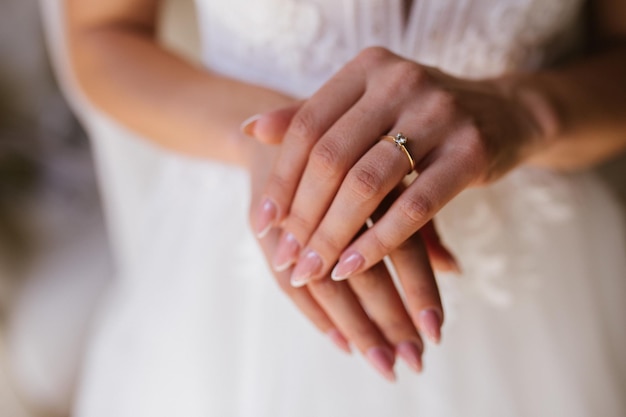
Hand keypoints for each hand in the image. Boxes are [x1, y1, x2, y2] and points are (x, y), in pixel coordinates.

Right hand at [244, 129, 444, 380]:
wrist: (287, 128)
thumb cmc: (353, 157)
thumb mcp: (389, 181)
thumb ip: (420, 224)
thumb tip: (455, 270)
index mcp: (370, 179)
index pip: (399, 245)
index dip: (418, 289)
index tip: (436, 333)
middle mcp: (329, 198)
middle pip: (361, 272)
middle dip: (388, 319)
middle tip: (411, 362)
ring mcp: (292, 215)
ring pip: (324, 283)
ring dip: (355, 327)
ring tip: (383, 364)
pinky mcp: (263, 227)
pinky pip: (286, 283)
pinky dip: (317, 316)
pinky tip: (343, 344)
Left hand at [251, 47, 543, 287]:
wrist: (504, 113)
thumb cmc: (421, 117)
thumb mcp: (368, 106)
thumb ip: (313, 117)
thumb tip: (251, 128)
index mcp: (368, 68)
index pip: (307, 127)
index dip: (281, 179)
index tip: (262, 223)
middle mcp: (400, 82)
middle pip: (331, 158)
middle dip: (302, 216)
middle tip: (286, 258)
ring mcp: (440, 113)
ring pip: (368, 184)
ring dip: (333, 236)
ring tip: (312, 271)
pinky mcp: (472, 150)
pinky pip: (415, 206)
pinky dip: (378, 242)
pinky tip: (352, 267)